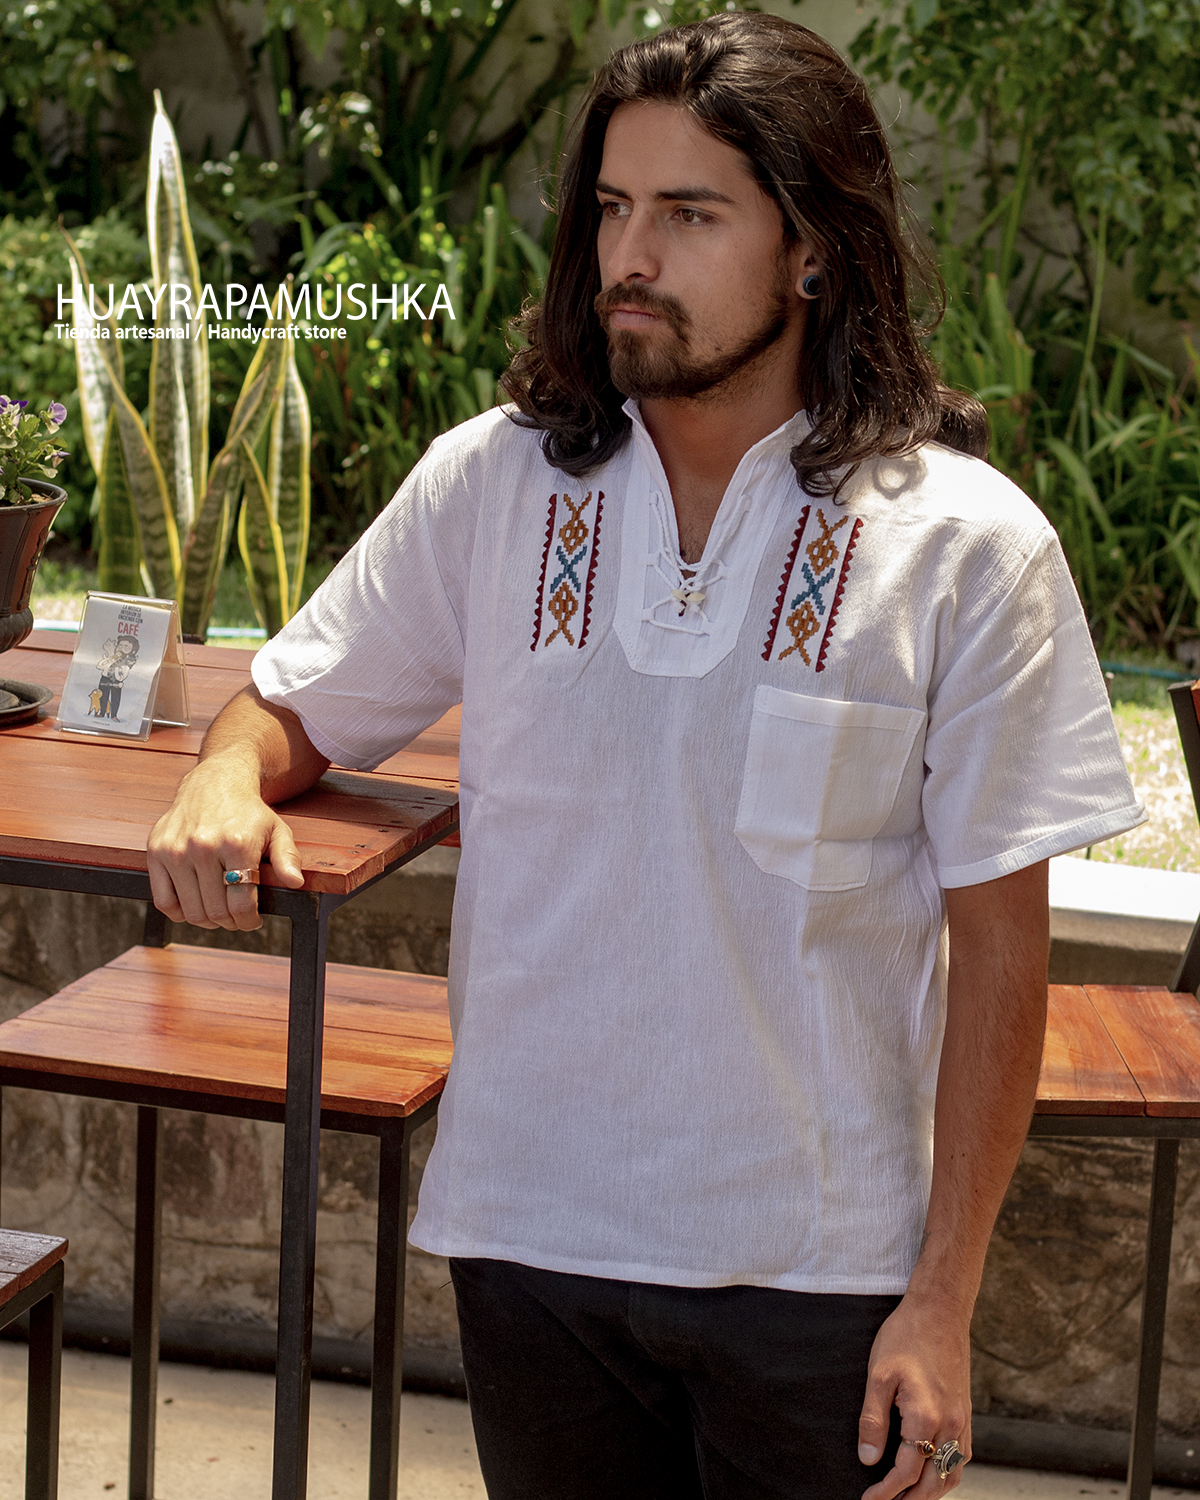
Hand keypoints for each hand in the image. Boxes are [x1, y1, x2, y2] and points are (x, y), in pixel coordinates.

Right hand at [147, 756, 304, 930]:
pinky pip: (163, 901)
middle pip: (216, 911)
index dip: (249, 921)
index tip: (253, 921)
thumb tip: (295, 883)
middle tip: (237, 918)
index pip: (241, 904)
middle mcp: (204, 847)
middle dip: (231, 922)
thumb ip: (287, 858)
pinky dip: (179, 913)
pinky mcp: (156, 851)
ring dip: (208, 920)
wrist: (214, 783)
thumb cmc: (247, 812)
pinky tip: (194, 906)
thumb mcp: (277, 830)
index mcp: (236, 844)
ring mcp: (177, 850)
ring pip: (191, 911)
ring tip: (219, 911)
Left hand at [858, 1292, 971, 1499]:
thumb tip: (868, 1459)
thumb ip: (873, 1420)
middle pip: (932, 1483)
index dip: (885, 1492)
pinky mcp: (967, 1415)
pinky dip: (947, 1476)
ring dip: (930, 1494)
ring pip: (951, 1475)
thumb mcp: (878, 1375)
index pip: (906, 1473)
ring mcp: (963, 1422)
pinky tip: (931, 1475)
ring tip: (905, 1498)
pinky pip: (961, 1459)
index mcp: (926, 1418)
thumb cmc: (906, 1336)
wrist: (940, 1311)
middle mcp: (951, 1426)